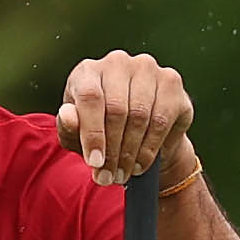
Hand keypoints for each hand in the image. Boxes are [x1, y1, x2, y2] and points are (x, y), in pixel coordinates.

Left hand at [54, 50, 195, 187]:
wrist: (139, 128)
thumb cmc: (99, 129)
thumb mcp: (76, 133)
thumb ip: (68, 126)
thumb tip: (69, 115)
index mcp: (88, 70)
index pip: (90, 97)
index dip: (92, 133)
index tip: (95, 163)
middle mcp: (118, 62)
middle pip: (116, 109)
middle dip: (112, 151)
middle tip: (108, 178)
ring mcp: (147, 68)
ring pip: (140, 116)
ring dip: (130, 152)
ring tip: (122, 174)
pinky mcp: (171, 82)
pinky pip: (161, 120)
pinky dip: (149, 148)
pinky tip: (139, 164)